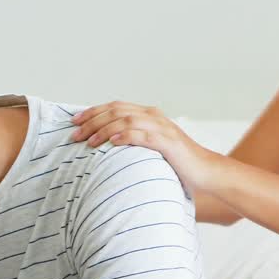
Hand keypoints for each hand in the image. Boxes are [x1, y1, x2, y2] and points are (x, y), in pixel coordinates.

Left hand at [72, 101, 220, 192]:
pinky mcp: (168, 142)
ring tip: (89, 141)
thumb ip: (132, 141)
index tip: (73, 121)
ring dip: (104, 129)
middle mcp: (154, 117)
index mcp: (148, 115)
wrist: (205, 171)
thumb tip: (104, 147)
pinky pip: (144, 135)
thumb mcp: (150, 148)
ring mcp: (162, 128)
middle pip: (116, 111)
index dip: (92, 112)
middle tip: (74, 134)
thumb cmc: (176, 163)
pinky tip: (112, 141)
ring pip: (126, 119)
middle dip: (92, 121)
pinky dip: (126, 135)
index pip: (115, 107)